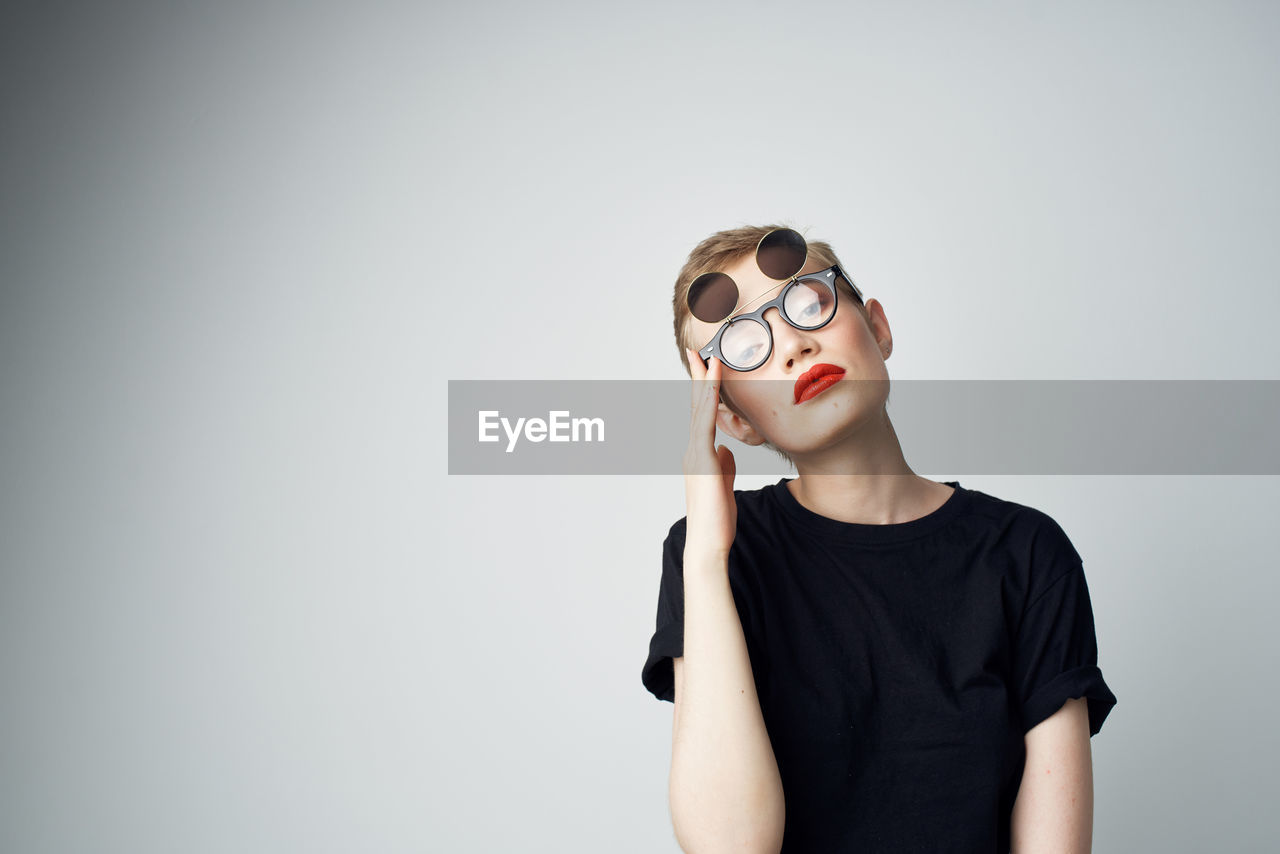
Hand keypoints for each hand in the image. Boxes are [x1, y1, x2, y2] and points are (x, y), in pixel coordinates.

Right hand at [682, 348, 736, 560]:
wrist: (708, 541)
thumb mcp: (723, 484)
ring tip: (709, 356)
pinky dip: (711, 397)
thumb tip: (727, 450)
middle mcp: (693, 450)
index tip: (705, 368)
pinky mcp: (703, 459)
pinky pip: (707, 421)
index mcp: (698, 454)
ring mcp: (695, 453)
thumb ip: (724, 464)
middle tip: (697, 350)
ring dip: (705, 380)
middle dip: (698, 376)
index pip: (702, 416)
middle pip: (696, 406)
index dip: (703, 390)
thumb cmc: (717, 519)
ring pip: (700, 409)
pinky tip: (716, 381)